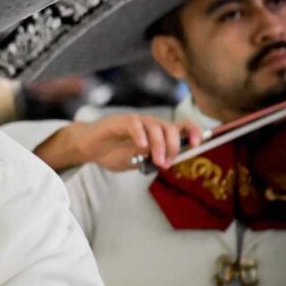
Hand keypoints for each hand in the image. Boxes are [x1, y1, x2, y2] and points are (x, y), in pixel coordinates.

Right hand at [37, 114, 203, 171]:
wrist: (88, 148)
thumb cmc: (112, 152)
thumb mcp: (137, 160)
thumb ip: (152, 158)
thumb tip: (169, 159)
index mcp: (156, 133)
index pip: (181, 126)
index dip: (193, 132)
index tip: (198, 144)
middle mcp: (149, 124)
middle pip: (171, 128)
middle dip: (174, 146)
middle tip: (166, 163)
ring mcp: (135, 121)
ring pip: (155, 127)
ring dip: (160, 146)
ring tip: (156, 161)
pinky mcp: (119, 121)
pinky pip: (134, 125)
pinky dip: (141, 135)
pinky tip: (141, 147)